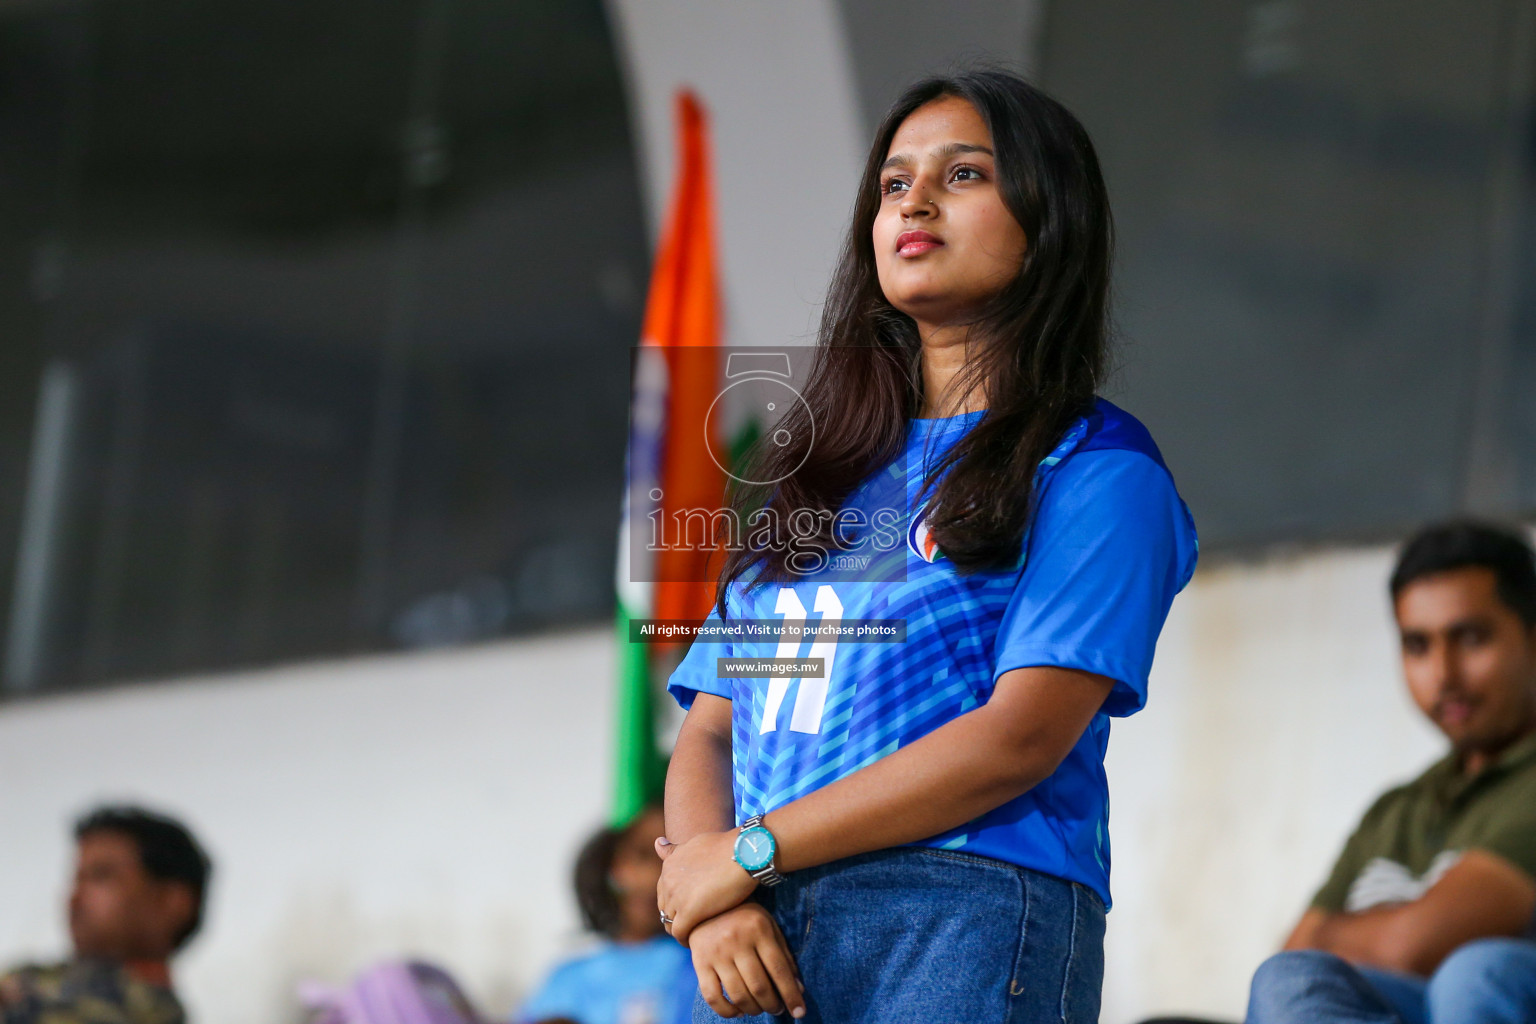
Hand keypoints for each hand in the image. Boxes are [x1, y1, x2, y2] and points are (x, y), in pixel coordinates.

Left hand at [655, 828, 758, 943]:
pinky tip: (695, 941)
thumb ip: (675, 849)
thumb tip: (657, 843)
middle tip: (691, 924)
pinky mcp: (689, 912)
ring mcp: (676, 897)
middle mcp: (668, 881)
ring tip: (694, 934)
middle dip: (675, 917)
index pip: (664, 892)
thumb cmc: (727, 847)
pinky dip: (685, 939)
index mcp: (669, 866)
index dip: (675, 902)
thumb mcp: (695, 843)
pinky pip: (679, 933)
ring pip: (669, 923)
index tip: (687, 908)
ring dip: (680, 929)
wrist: (743, 853)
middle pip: (665, 908)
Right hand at [687, 903, 806, 1018]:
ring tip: (759, 1009)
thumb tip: (798, 989)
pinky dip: (727, 1011)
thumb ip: (784, 955)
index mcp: (758, 929)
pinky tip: (738, 1011)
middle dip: (772, 1005)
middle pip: (759, 986)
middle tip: (777, 1009)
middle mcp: (736, 940)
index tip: (799, 1012)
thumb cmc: (745, 918)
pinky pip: (712, 996)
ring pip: (738, 994)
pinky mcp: (700, 963)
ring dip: (753, 1009)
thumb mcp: (769, 926)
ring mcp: (716, 953)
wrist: (706, 905)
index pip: (778, 969)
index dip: (790, 994)